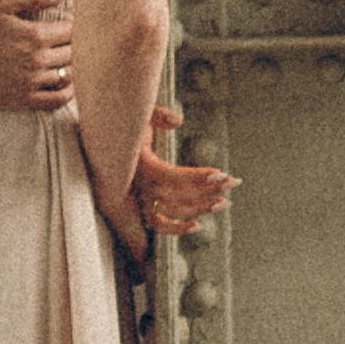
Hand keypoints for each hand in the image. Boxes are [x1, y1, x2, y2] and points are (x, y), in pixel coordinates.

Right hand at [0, 0, 75, 111]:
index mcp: (35, 35)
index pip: (72, 31)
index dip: (76, 25)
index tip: (72, 23)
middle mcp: (38, 61)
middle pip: (73, 52)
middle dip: (76, 45)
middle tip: (73, 40)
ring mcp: (31, 82)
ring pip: (69, 75)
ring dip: (73, 66)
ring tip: (69, 58)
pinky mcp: (24, 99)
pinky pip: (57, 100)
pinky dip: (68, 93)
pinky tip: (67, 84)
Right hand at [132, 106, 234, 243]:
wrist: (111, 141)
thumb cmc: (128, 126)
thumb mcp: (141, 115)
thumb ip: (157, 114)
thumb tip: (178, 121)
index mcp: (139, 163)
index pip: (169, 175)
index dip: (195, 177)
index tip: (219, 173)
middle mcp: (139, 184)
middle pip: (177, 194)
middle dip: (208, 189)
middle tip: (233, 182)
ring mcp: (141, 197)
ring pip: (173, 210)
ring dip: (201, 208)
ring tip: (224, 202)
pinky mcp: (144, 205)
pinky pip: (158, 224)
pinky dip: (177, 229)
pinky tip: (198, 226)